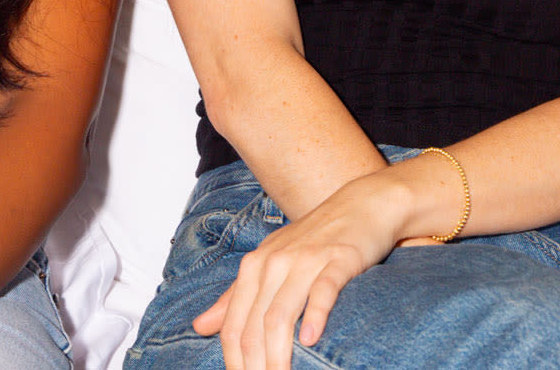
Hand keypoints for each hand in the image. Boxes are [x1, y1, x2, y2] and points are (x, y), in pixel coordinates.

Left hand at [193, 176, 405, 369]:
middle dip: (254, 364)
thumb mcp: (269, 265)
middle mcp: (274, 263)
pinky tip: (310, 340)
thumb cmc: (312, 241)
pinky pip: (323, 291)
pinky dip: (314, 316)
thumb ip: (234, 298)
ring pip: (282, 313)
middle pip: (255, 324)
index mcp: (253, 267)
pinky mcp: (338, 260)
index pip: (233, 323)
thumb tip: (199, 327)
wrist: (360, 205)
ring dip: (278, 353)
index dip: (233, 359)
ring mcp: (305, 261)